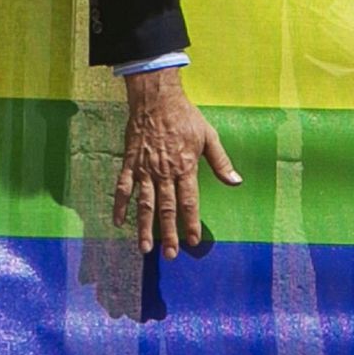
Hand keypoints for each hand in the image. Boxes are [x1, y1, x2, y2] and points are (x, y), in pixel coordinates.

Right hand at [115, 68, 241, 258]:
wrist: (156, 99)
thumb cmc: (185, 117)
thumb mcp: (208, 136)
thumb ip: (220, 162)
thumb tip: (236, 182)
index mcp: (185, 167)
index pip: (189, 202)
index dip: (190, 223)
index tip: (192, 241)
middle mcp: (164, 172)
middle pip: (166, 209)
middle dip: (168, 234)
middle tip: (169, 255)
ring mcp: (145, 169)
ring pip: (144, 204)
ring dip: (144, 227)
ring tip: (145, 248)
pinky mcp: (130, 163)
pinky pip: (123, 188)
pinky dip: (120, 206)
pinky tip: (118, 222)